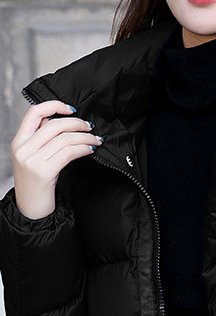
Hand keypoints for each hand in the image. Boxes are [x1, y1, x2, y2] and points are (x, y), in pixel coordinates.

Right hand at [10, 100, 102, 219]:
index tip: (71, 109)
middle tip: (90, 127)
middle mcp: (23, 148)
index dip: (54, 105)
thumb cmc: (36, 185)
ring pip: (64, 139)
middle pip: (54, 125)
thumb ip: (42, 139)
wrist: (31, 210)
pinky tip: (90, 149)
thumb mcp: (33, 158)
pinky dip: (82, 148)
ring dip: (84, 137)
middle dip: (77, 123)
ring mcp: (32, 161)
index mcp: (19, 141)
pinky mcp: (44, 172)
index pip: (34, 112)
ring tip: (95, 140)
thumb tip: (60, 121)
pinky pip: (68, 153)